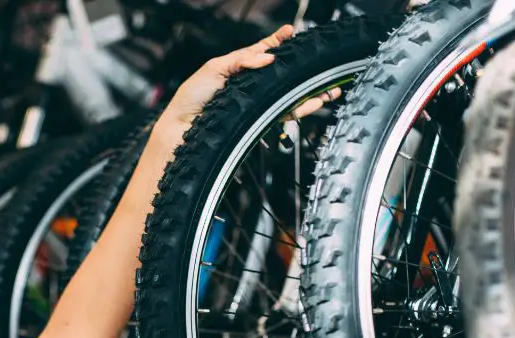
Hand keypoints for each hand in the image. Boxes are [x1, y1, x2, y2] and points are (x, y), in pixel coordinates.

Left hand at [151, 25, 340, 149]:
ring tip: (331, 88)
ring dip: (313, 92)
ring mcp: (257, 103)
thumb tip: (269, 57)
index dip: (279, 42)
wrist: (183, 129)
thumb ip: (243, 59)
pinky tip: (314, 102)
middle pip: (285, 76)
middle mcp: (252, 86)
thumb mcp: (215, 68)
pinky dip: (302, 107)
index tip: (291, 32)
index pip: (264, 52)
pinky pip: (285, 113)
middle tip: (326, 65)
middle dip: (306, 71)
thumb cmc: (192, 98)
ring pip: (291, 96)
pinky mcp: (259, 120)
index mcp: (241, 68)